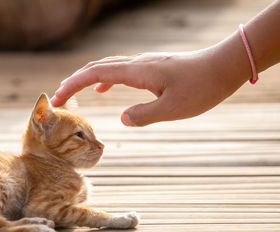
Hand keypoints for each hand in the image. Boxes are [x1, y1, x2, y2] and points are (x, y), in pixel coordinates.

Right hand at [51, 43, 250, 126]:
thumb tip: (122, 119)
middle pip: (95, 67)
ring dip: (86, 79)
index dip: (72, 85)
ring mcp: (142, 64)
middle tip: (57, 100)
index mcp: (137, 71)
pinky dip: (103, 79)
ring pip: (105, 67)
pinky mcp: (150, 68)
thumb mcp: (174, 108)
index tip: (57, 100)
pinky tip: (103, 90)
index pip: (94, 74)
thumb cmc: (202, 87)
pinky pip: (119, 71)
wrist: (223, 66)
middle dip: (73, 83)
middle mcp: (136, 64)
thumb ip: (145, 114)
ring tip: (72, 93)